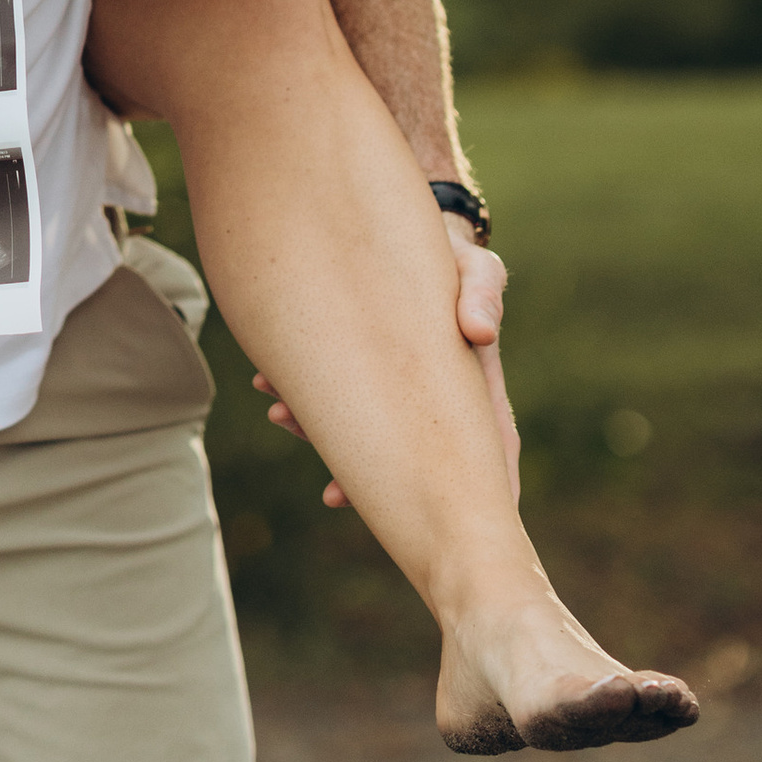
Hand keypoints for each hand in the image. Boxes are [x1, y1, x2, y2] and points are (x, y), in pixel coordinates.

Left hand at [254, 216, 519, 505]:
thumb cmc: (453, 256)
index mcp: (477, 389)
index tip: (450, 526)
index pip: (490, 453)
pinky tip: (271, 388)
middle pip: (415, 459)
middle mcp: (436, 402)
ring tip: (280, 416)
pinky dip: (305, 399)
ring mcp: (396, 394)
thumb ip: (482, 295)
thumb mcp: (476, 269)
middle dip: (375, 480)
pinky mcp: (363, 374)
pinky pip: (336, 398)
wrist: (414, 235)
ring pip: (365, 432)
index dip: (479, 497)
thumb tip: (481, 334)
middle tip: (333, 495)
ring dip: (322, 434)